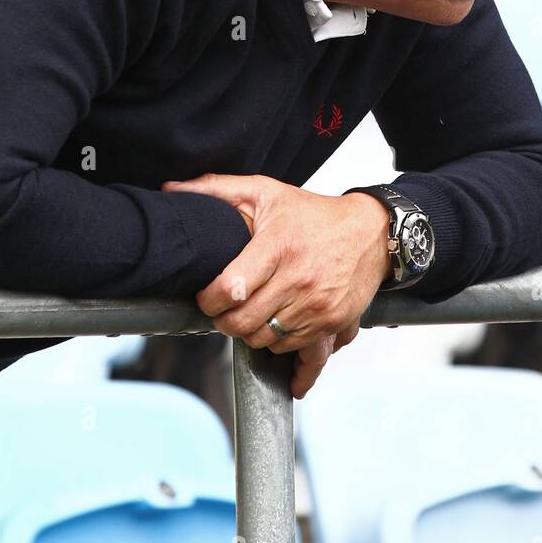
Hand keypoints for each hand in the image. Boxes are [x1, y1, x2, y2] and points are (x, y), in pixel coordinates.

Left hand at [161, 173, 391, 397]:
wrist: (371, 232)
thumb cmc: (313, 213)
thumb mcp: (266, 192)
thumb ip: (216, 189)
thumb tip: (170, 189)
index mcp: (277, 246)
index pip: (230, 290)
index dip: (209, 300)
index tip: (209, 296)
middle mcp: (299, 279)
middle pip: (242, 323)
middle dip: (226, 320)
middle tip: (228, 308)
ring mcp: (317, 305)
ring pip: (265, 341)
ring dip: (253, 333)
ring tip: (255, 313)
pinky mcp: (333, 323)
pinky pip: (296, 353)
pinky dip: (281, 348)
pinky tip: (278, 340)